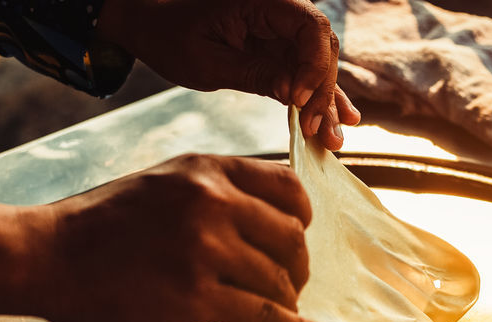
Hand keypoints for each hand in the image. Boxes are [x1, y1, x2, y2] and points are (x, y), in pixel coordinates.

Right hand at [0, 155, 330, 321]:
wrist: (44, 255)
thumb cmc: (98, 226)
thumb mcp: (161, 183)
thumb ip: (212, 193)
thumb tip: (266, 221)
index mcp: (206, 170)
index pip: (290, 190)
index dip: (303, 221)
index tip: (296, 241)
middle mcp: (212, 202)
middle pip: (292, 238)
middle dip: (297, 268)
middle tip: (288, 286)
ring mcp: (205, 249)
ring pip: (280, 280)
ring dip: (286, 301)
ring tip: (277, 311)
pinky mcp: (196, 297)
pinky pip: (267, 316)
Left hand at [95, 0, 359, 149]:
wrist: (150, 22)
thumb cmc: (170, 34)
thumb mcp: (208, 62)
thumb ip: (254, 75)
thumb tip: (295, 96)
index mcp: (264, 1)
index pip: (311, 28)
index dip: (314, 66)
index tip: (299, 101)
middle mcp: (280, 11)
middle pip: (321, 50)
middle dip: (323, 94)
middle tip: (319, 133)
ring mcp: (280, 32)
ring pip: (317, 66)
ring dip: (326, 103)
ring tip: (335, 139)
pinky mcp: (276, 50)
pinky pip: (304, 72)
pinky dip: (317, 98)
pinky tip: (341, 120)